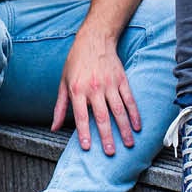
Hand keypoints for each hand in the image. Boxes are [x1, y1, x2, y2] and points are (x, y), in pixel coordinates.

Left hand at [52, 30, 139, 154]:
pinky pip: (129, 99)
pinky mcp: (122, 80)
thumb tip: (54, 127)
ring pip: (118, 110)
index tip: (88, 147)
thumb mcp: (63, 82)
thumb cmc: (76, 62)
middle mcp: (94, 88)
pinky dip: (134, 114)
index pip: (81, 116)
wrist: (94, 39)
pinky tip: (137, 126)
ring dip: (124, 128)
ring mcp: (109, 84)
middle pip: (102, 116)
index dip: (84, 132)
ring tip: (129, 143)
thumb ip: (60, 107)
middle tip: (111, 152)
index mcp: (77, 90)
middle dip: (107, 136)